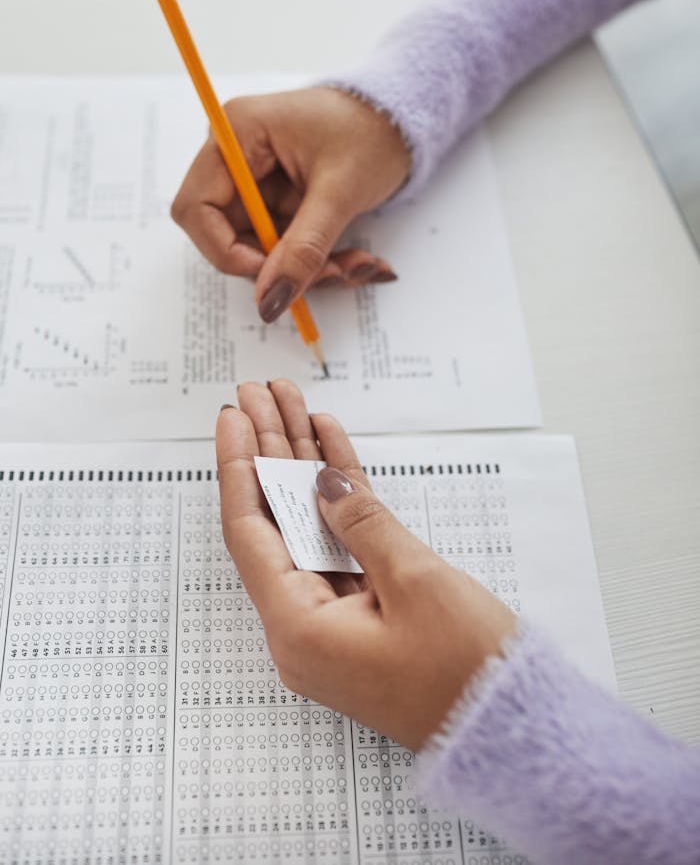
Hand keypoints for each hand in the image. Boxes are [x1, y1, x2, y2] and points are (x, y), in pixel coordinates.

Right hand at [172, 87, 410, 322]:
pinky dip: (319, 263)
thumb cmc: (370, 131)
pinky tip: (359, 261)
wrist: (400, 118)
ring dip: (309, 271)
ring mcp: (255, 183)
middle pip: (228, 237)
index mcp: (237, 133)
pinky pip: (283, 249)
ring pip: (260, 252)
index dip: (226, 251)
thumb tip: (270, 300)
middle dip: (279, 268)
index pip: (197, 208)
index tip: (272, 277)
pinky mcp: (276, 203)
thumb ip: (304, 248)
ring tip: (360, 266)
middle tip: (334, 274)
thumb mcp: (340, 191)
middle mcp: (235, 158)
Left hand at [216, 379, 515, 750]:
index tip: (234, 415)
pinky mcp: (366, 614)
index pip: (250, 531)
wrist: (512, 732)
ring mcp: (335, 620)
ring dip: (302, 467)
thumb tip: (323, 483)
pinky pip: (342, 544)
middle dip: (269, 453)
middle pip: (275, 520)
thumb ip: (362, 523)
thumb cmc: (467, 674)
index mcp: (299, 629)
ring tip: (293, 407)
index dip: (239, 465)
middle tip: (261, 396)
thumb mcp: (414, 583)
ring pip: (308, 526)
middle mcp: (305, 626)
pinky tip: (332, 450)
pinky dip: (341, 499)